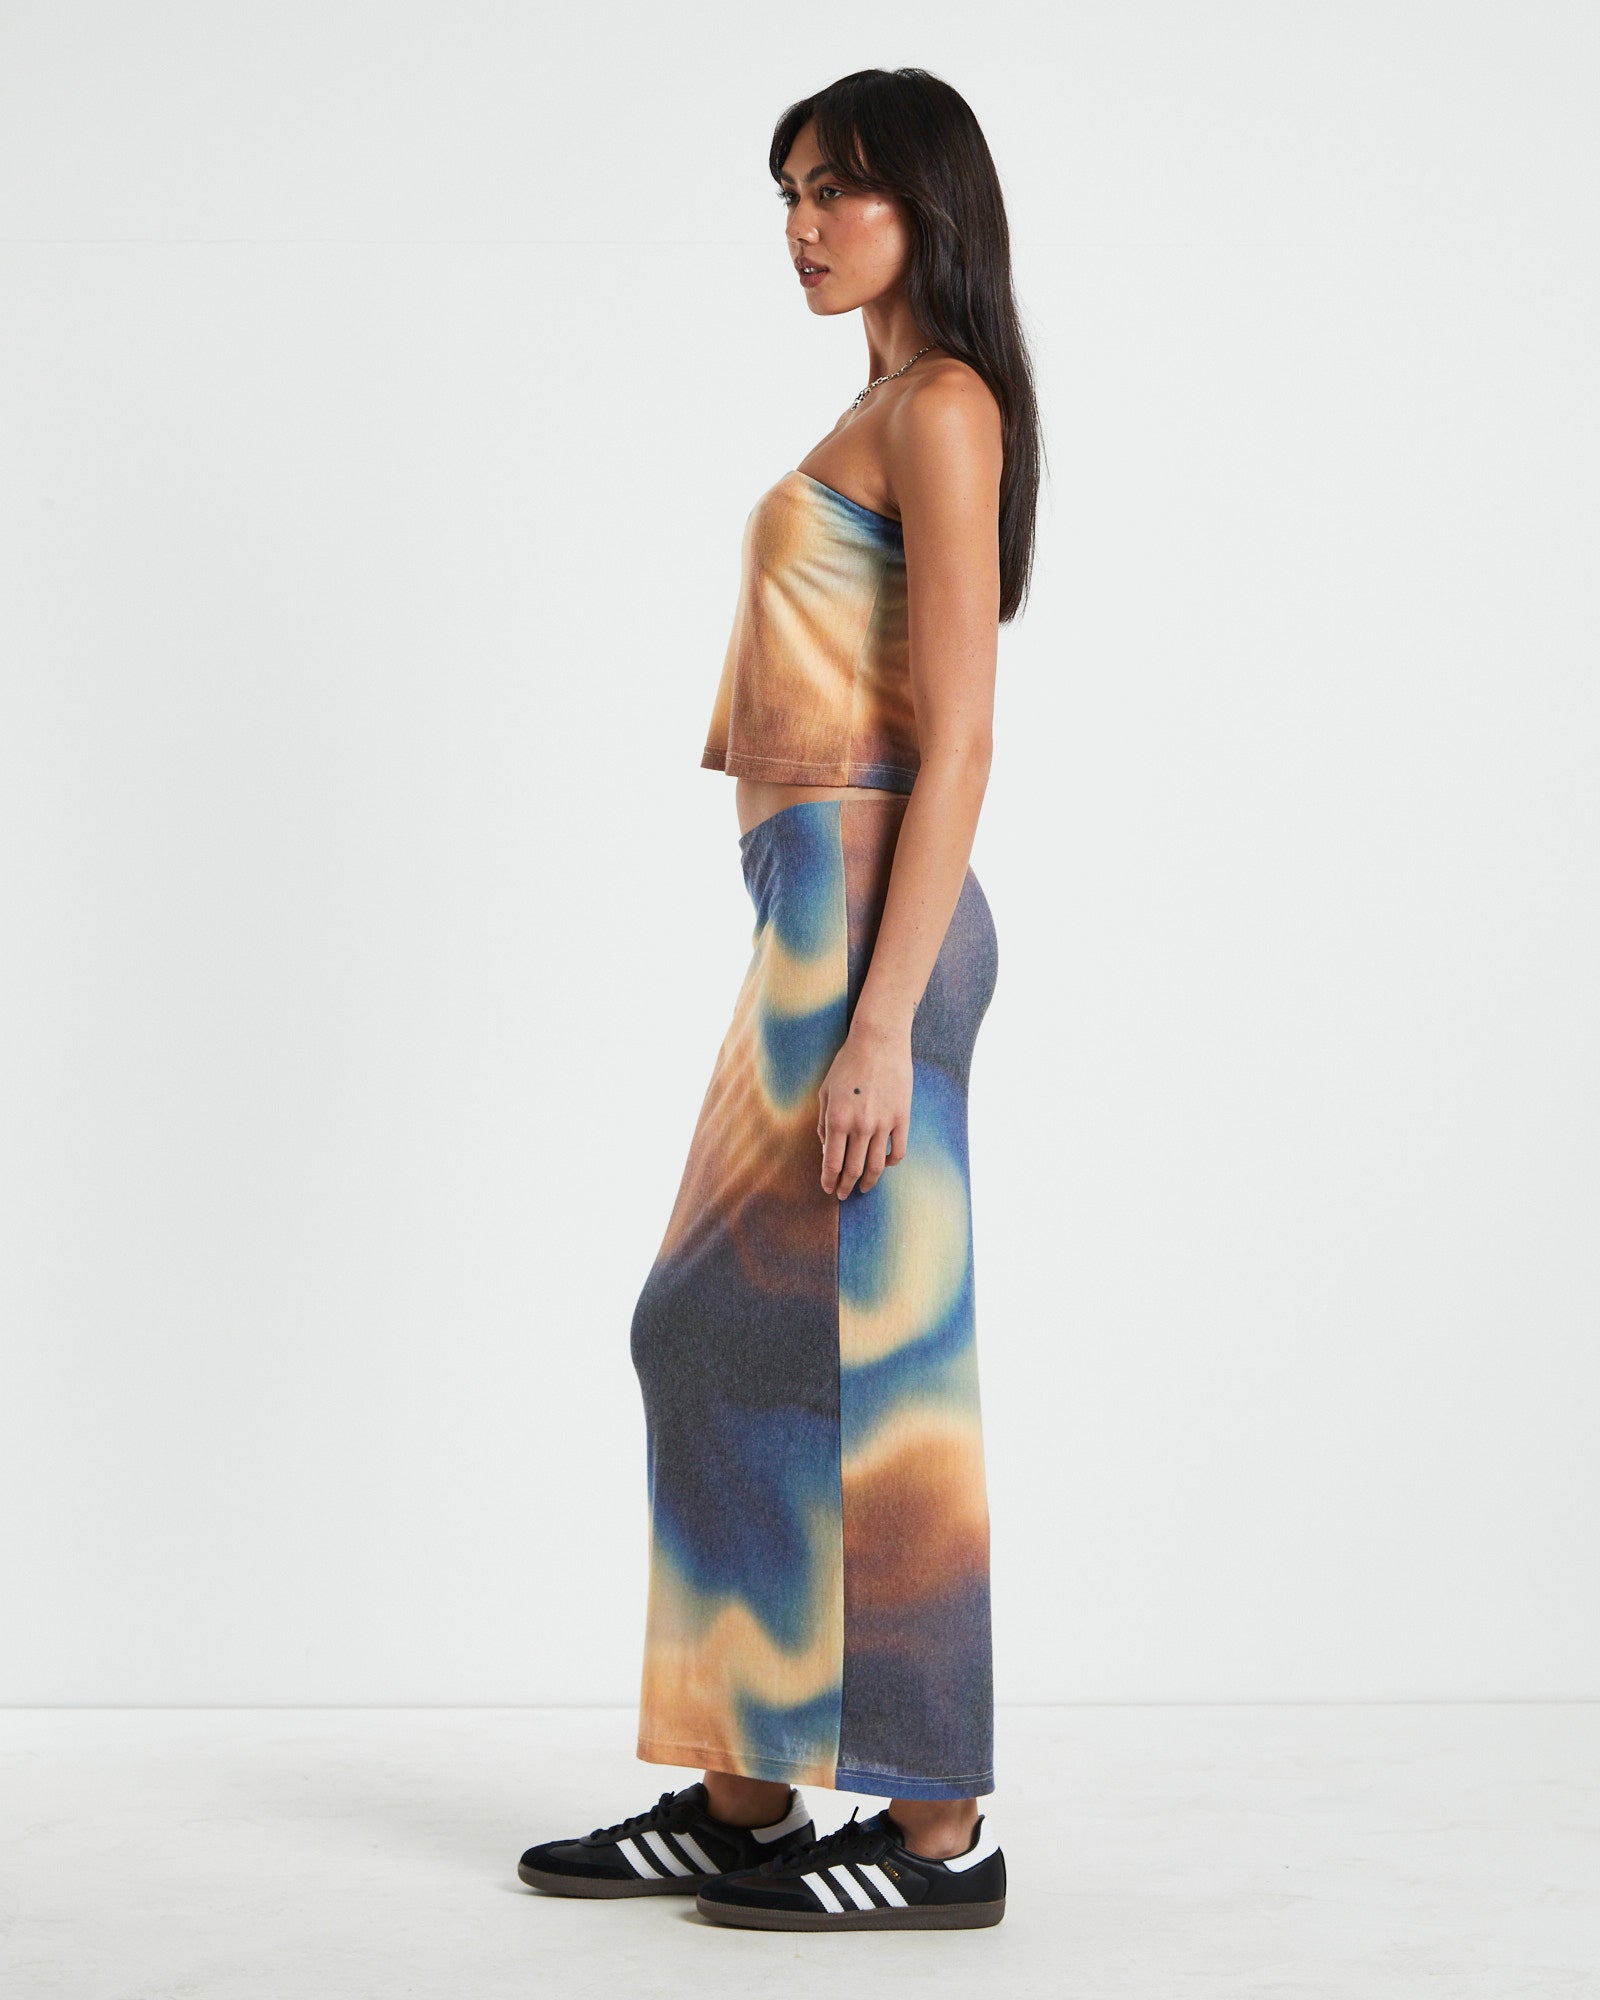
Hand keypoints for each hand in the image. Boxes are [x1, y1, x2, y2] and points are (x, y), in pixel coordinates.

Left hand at [817, 1017, 911, 1199]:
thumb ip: (823, 1122)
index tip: (828, 1189)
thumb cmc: (847, 1063)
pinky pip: (898, 1152)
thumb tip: (827, 1147)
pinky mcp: (902, 1118)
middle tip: (843, 1194)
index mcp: (837, 1119)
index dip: (829, 1180)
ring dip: (868, 1182)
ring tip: (863, 1188)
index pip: (832, 1162)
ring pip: (876, 1166)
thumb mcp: (825, 1091)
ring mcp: (883, 1123)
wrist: (879, 1041)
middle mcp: (860, 1126)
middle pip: (853, 1169)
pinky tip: (883, 1165)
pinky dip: (889, 1163)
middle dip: (846, 1186)